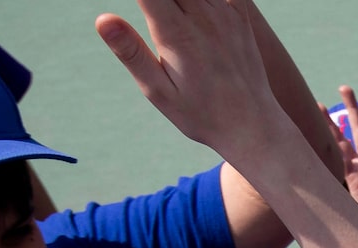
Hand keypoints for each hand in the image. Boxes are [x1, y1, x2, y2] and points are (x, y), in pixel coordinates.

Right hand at [96, 0, 287, 160]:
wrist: (254, 126)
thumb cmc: (201, 115)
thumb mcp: (159, 91)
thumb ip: (131, 53)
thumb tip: (103, 19)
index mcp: (176, 32)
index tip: (136, 5)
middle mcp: (203, 16)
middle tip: (150, 11)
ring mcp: (225, 12)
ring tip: (166, 12)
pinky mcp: (241, 15)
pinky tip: (194, 8)